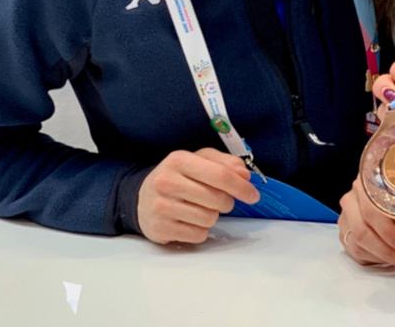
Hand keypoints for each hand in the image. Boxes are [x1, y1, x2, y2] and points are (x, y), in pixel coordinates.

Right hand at [138, 148, 259, 243]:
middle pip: (217, 199)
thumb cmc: (178, 177)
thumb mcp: (199, 160)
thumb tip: (245, 175)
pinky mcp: (160, 228)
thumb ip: (225, 163)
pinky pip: (198, 235)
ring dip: (212, 216)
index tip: (253, 195)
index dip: (242, 187)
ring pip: (209, 218)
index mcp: (179, 160)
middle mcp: (166, 182)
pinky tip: (190, 221)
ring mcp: (161, 206)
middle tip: (219, 200)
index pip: (220, 175)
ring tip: (200, 208)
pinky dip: (201, 230)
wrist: (141, 197)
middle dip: (226, 202)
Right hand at [338, 177, 394, 267]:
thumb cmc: (393, 194)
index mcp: (365, 185)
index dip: (388, 233)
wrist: (378, 193)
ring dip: (382, 257)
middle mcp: (351, 200)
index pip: (371, 213)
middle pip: (362, 233)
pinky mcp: (344, 233)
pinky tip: (388, 257)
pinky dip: (374, 259)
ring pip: (358, 245)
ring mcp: (345, 218)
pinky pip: (356, 252)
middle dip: (386, 250)